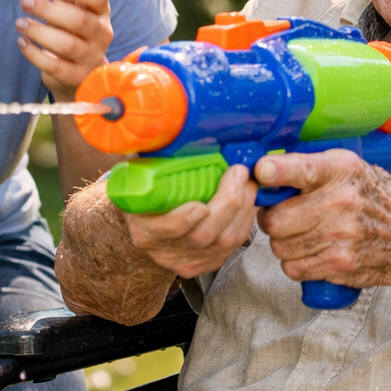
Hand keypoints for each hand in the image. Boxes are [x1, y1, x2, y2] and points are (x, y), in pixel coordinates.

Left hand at [16, 0, 112, 98]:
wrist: (79, 72)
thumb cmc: (73, 30)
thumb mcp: (77, 7)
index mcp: (102, 13)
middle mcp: (101, 35)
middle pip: (80, 20)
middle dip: (50, 10)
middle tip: (25, 2)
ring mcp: (90, 58)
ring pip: (67, 45)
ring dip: (39, 32)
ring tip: (20, 23)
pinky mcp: (75, 77)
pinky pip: (54, 66)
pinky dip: (34, 54)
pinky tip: (22, 42)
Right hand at [124, 163, 258, 278]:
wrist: (150, 216)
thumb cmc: (149, 188)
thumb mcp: (142, 172)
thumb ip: (152, 156)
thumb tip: (165, 127)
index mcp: (143, 229)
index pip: (166, 230)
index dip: (185, 218)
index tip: (201, 202)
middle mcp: (163, 251)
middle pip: (203, 236)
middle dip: (228, 204)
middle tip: (239, 174)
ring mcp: (187, 260)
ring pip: (224, 242)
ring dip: (243, 210)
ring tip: (248, 183)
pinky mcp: (206, 263)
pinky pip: (234, 245)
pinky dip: (245, 221)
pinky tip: (248, 201)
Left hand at [255, 149, 390, 289]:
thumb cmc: (377, 200)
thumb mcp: (352, 169)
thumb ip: (312, 167)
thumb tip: (263, 171)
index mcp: (342, 170)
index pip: (302, 168)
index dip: (276, 171)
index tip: (261, 171)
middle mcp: (341, 202)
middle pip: (275, 218)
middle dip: (272, 219)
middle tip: (284, 215)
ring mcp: (340, 236)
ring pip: (280, 246)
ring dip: (284, 243)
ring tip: (305, 234)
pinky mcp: (339, 264)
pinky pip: (292, 268)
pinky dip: (295, 263)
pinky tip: (312, 252)